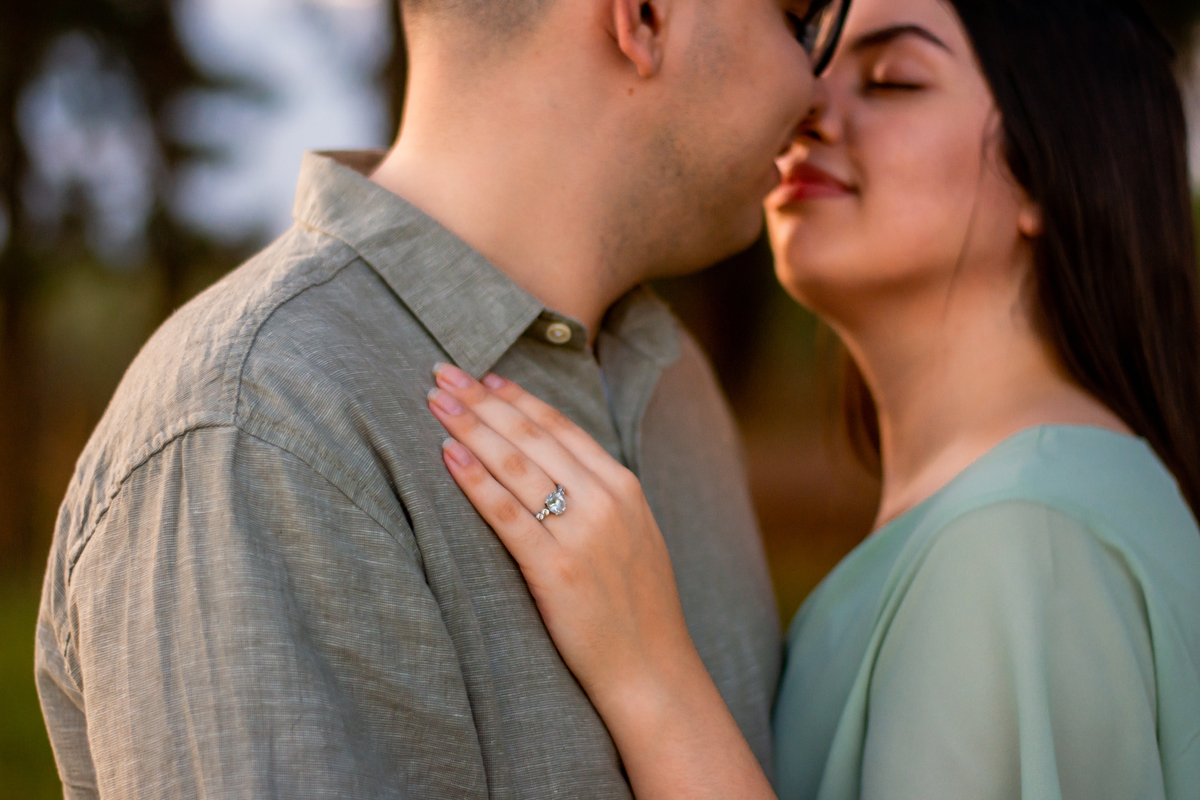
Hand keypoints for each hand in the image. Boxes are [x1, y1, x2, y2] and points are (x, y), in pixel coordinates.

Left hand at [426, 363, 703, 712]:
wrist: (653, 670)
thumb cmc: (636, 606)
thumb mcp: (633, 533)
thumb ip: (600, 494)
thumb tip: (552, 464)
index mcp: (624, 485)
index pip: (561, 425)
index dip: (517, 396)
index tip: (483, 375)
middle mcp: (605, 499)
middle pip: (531, 435)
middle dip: (482, 399)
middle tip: (442, 372)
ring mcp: (582, 532)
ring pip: (515, 464)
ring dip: (470, 426)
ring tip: (434, 401)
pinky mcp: (556, 569)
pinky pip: (507, 514)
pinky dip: (474, 480)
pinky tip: (447, 455)